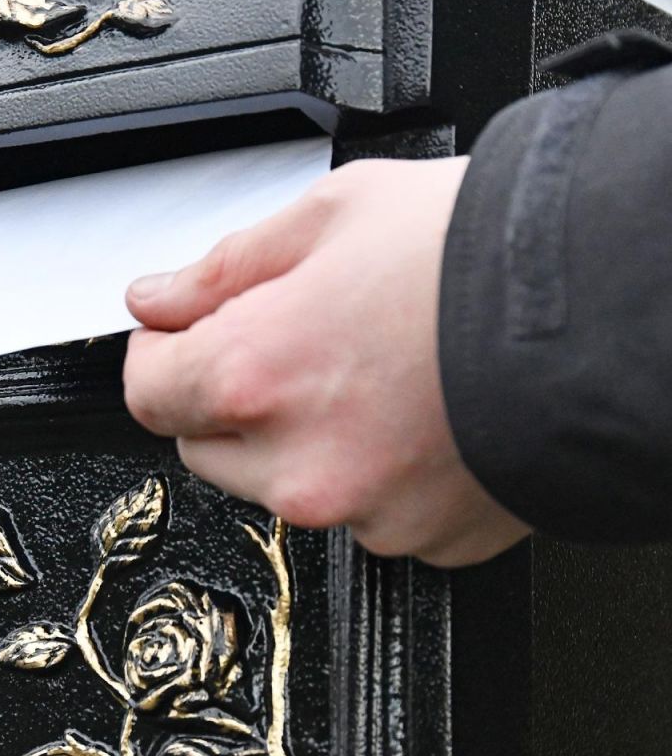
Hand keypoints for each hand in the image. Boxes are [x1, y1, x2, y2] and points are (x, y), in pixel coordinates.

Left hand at [122, 156, 529, 567]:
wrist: (609, 313)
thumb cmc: (480, 254)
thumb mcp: (331, 215)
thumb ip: (223, 268)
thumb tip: (157, 298)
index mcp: (252, 374)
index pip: (147, 392)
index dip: (163, 352)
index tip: (187, 332)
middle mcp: (296, 463)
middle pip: (205, 444)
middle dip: (226, 394)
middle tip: (293, 337)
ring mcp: (362, 512)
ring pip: (280, 482)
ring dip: (297, 436)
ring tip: (370, 369)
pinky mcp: (421, 540)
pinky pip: (360, 509)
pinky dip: (367, 469)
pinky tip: (411, 413)